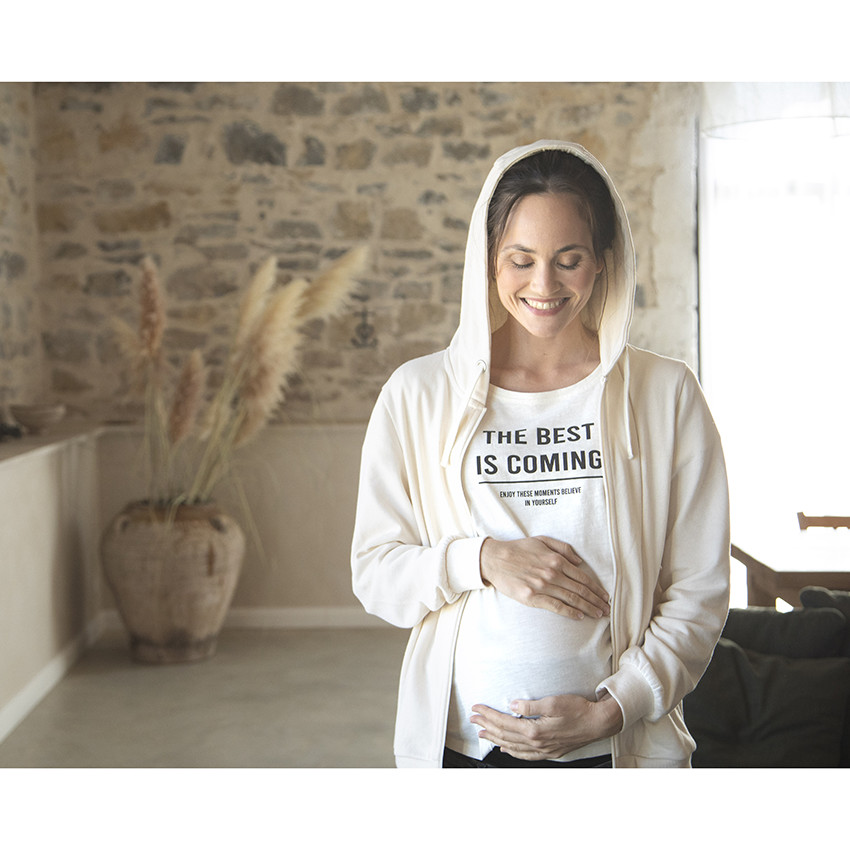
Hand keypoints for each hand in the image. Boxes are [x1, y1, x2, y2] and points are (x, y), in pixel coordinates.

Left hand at [470, 692, 623, 760]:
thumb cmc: (578, 710)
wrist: (597, 723)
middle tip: (474, 719)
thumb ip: (531, 706)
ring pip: (512, 746)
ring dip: (495, 738)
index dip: (489, 715)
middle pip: (505, 735)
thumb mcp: (554, 702)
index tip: (477, 708)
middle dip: (487, 725)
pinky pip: (525, 755)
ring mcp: (543, 749)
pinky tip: (505, 748)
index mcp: (535, 730)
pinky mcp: (549, 751)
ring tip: (483, 733)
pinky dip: (512, 751)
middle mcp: (537, 743)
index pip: (505, 722)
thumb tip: (513, 706)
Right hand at [479, 536, 609, 619]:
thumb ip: (563, 549)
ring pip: (572, 599)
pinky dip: (570, 612)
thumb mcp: (542, 540)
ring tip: (598, 614)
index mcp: (556, 560)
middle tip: (607, 609)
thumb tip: (579, 562)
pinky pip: (556, 607)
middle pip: (581, 590)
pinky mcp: (533, 598)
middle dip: (596, 601)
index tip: (605, 596)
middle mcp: (552, 573)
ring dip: (588, 608)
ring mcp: (543, 586)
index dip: (596, 588)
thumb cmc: (518, 549)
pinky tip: (579, 616)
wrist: (495, 559)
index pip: (583, 577)